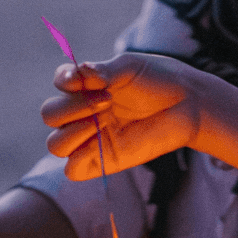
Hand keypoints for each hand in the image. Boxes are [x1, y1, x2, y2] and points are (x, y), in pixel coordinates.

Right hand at [42, 53, 202, 178]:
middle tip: (106, 101)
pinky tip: (100, 142)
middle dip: (70, 108)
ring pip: (55, 144)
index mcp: (87, 87)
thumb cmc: (159, 81)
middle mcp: (84, 112)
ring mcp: (92, 137)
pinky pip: (72, 170)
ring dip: (71, 132)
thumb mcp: (128, 67)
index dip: (65, 81)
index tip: (89, 80)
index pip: (59, 84)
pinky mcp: (103, 161)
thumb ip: (100, 71)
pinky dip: (78, 158)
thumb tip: (75, 74)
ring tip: (102, 122)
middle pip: (50, 115)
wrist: (187, 105)